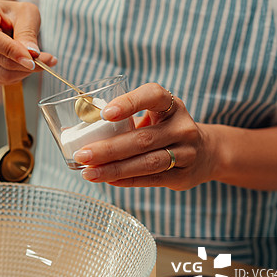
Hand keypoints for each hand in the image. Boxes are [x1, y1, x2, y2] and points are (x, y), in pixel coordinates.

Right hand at [0, 0, 56, 84]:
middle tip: (47, 60)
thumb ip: (28, 33)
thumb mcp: (27, 14)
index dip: (10, 51)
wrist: (3, 25)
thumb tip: (31, 53)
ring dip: (23, 71)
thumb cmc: (14, 15)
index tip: (32, 60)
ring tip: (35, 60)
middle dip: (25, 63)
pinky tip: (22, 65)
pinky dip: (16, 76)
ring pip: (0, 73)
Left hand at [72, 83, 217, 190]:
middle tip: (82, 154)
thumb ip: (120, 121)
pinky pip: (150, 179)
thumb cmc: (164, 129)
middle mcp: (182, 127)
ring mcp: (186, 153)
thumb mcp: (152, 116)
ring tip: (89, 172)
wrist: (207, 152)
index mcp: (171, 105)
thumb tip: (69, 130)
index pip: (153, 96)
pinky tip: (107, 180)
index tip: (105, 113)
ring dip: (114, 169)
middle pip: (143, 138)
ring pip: (147, 162)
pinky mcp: (182, 176)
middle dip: (109, 148)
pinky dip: (126, 180)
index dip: (129, 103)